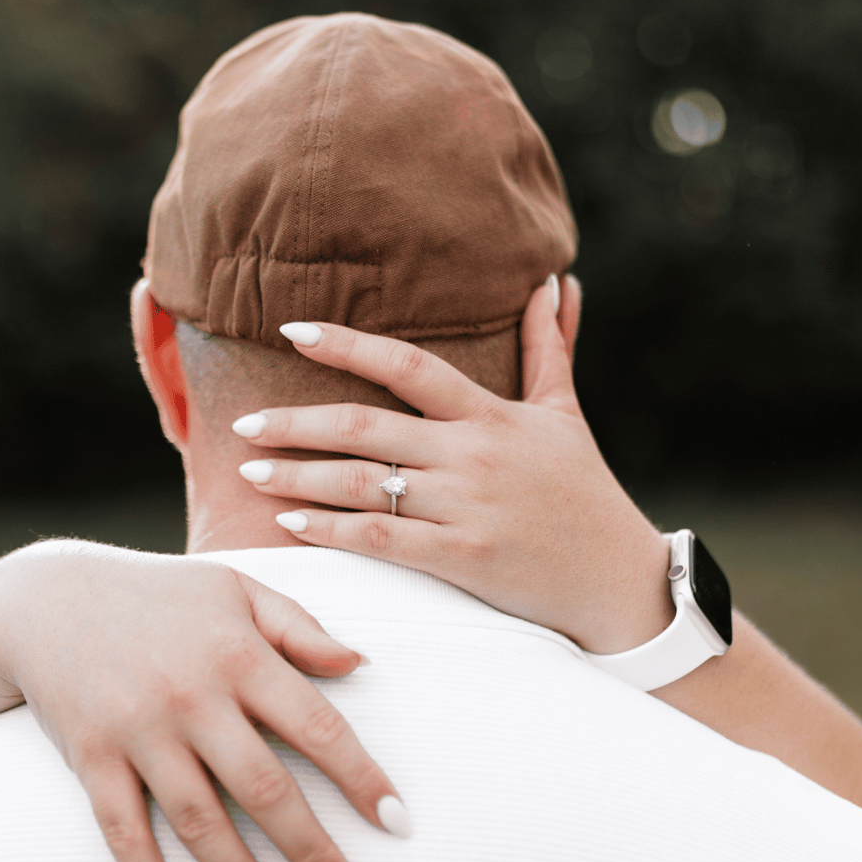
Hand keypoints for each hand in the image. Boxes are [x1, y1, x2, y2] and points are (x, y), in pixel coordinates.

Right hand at [0, 543, 409, 861]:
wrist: (46, 599)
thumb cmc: (159, 596)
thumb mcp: (236, 590)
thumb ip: (300, 628)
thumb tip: (361, 662)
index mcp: (239, 654)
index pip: (316, 725)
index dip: (361, 777)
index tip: (397, 823)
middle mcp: (192, 696)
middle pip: (263, 787)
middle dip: (312, 850)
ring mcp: (138, 731)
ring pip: (199, 822)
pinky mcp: (91, 759)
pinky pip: (122, 833)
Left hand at [230, 275, 674, 654]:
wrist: (619, 578)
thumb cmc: (584, 492)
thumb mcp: (566, 413)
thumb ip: (549, 346)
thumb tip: (554, 282)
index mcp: (490, 414)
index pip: (408, 364)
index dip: (348, 344)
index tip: (293, 330)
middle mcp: (473, 454)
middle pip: (366, 425)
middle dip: (295, 422)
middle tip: (242, 424)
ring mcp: (467, 507)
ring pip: (363, 483)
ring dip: (297, 477)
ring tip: (250, 473)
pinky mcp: (465, 558)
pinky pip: (382, 539)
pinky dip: (331, 531)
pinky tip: (290, 526)